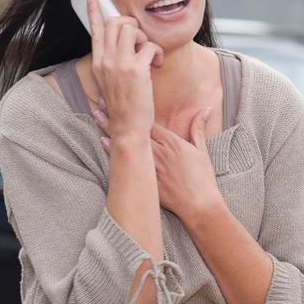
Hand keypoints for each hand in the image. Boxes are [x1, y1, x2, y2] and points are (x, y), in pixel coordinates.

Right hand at [88, 0, 163, 138]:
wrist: (127, 127)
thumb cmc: (125, 104)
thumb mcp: (111, 80)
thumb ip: (114, 60)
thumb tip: (124, 43)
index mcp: (98, 62)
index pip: (95, 29)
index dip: (94, 10)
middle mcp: (105, 60)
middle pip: (117, 22)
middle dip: (134, 25)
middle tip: (142, 41)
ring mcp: (118, 64)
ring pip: (132, 29)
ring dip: (145, 37)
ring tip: (149, 54)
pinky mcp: (135, 70)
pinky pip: (149, 45)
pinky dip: (157, 52)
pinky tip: (156, 65)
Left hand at [98, 107, 221, 221]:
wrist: (199, 204)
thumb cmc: (202, 178)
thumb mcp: (202, 150)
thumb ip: (198, 128)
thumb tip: (206, 108)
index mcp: (172, 142)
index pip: (149, 121)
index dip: (134, 108)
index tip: (121, 98)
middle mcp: (158, 152)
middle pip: (134, 129)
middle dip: (116, 115)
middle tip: (100, 102)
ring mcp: (149, 165)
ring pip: (127, 143)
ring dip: (111, 129)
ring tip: (97, 117)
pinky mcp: (144, 178)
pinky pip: (126, 161)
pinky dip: (114, 151)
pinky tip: (103, 142)